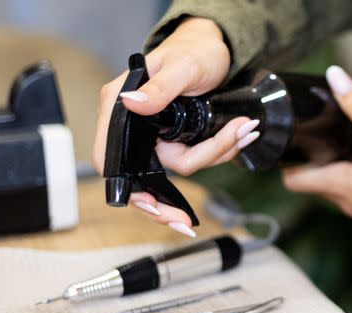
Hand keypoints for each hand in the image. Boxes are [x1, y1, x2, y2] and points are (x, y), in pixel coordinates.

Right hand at [92, 18, 260, 236]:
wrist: (217, 51)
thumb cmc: (194, 51)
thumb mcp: (182, 66)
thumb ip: (159, 87)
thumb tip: (132, 104)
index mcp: (120, 107)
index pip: (108, 156)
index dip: (125, 187)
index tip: (149, 206)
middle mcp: (136, 126)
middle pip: (143, 178)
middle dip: (169, 201)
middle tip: (186, 223)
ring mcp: (157, 136)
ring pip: (181, 169)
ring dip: (215, 155)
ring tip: (243, 131)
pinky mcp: (178, 140)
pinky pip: (196, 160)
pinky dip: (219, 152)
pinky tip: (239, 138)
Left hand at [283, 66, 351, 232]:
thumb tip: (335, 77)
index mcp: (338, 185)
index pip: (293, 181)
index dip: (287, 162)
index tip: (294, 143)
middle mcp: (344, 202)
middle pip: (313, 183)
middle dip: (312, 160)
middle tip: (318, 136)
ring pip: (335, 188)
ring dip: (334, 169)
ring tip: (343, 144)